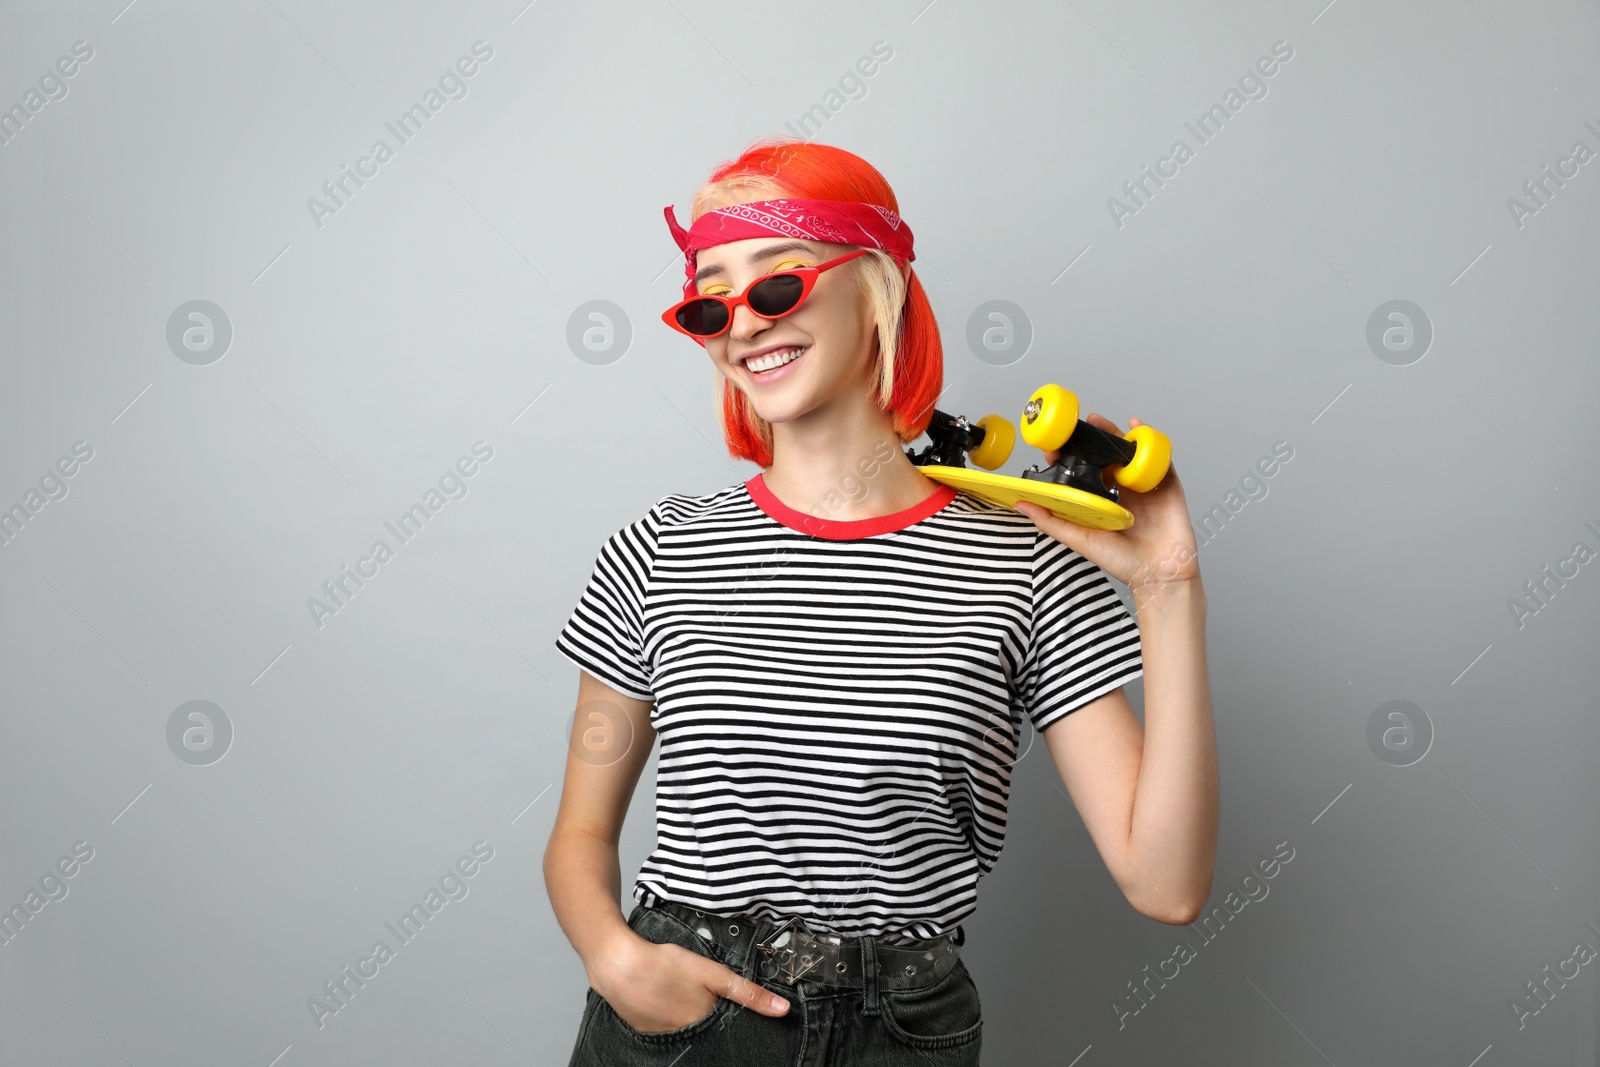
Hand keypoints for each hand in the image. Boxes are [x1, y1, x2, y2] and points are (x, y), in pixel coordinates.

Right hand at [592, 932, 788, 1033]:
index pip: (729, 1027)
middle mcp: (687, 1037)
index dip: (731, 1013)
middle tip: (695, 992)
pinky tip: (665, 999)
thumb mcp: (712, 973)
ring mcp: (666, 1037)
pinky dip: (671, 1017)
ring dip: (691, 1017)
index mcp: (705, 1024)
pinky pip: (669, 1030)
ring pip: (690, 1030)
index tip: (726, 1002)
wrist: (618, 965)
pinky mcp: (648, 1033)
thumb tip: (782, 1010)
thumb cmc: (664, 964)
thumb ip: (748, 993)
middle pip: (710, 1030)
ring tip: (679, 994)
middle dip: (712, 1016)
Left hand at [1011, 413, 1199, 600]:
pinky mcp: (1167, 485)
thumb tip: (1021, 504)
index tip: (1055, 449)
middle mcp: (1123, 491)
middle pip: (1108, 457)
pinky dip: (1149, 441)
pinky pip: (1159, 457)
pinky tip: (1136, 428)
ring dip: (1116, 434)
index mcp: (1104, 501)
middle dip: (1093, 439)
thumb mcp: (1080, 539)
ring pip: (1130, 453)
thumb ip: (1051, 521)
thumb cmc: (1124, 562)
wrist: (1160, 574)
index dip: (1071, 459)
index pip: (1085, 473)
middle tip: (1078, 426)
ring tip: (1099, 421)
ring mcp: (1145, 486)